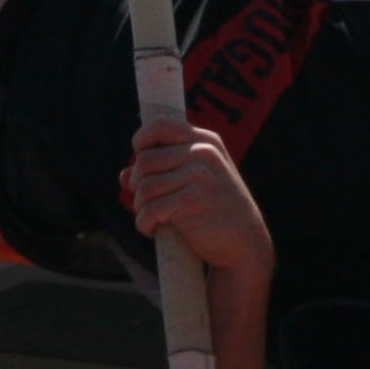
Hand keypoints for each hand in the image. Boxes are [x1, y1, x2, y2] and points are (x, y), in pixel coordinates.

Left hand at [118, 117, 273, 279]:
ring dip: (141, 208)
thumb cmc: (217, 212)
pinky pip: (150, 209)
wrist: (245, 243)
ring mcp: (199, 175)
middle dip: (137, 185)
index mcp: (206, 141)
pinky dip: (145, 224)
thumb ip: (162, 172)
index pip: (160, 125)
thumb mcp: (196, 183)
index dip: (141, 141)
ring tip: (153, 218)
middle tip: (147, 203)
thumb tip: (124, 175)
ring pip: (143, 187)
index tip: (140, 163)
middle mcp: (203, 152)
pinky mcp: (192, 200)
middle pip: (144, 161)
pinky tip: (154, 230)